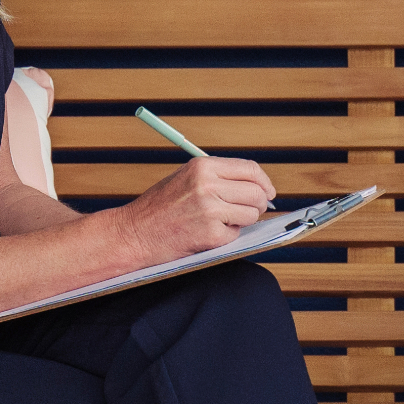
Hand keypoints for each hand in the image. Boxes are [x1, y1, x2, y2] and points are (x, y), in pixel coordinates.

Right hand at [123, 154, 273, 260]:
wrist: (134, 234)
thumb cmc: (158, 208)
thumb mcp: (186, 179)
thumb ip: (218, 177)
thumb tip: (256, 185)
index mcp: (202, 166)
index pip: (250, 169)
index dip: (264, 182)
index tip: (268, 192)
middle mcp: (207, 185)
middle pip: (256, 192)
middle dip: (257, 204)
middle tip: (246, 211)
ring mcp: (210, 210)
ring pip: (251, 214)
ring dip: (241, 221)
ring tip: (218, 222)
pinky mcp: (211, 234)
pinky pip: (236, 234)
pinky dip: (226, 237)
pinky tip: (206, 234)